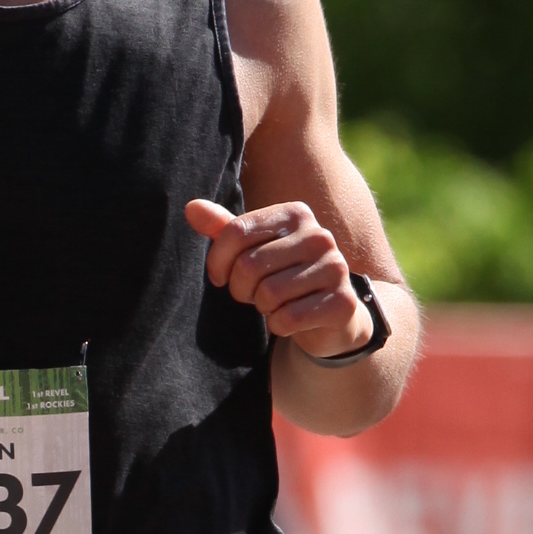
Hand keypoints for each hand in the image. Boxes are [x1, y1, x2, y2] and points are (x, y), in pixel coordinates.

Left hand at [185, 195, 370, 356]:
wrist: (330, 314)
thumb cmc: (284, 275)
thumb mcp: (253, 249)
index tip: (220, 277)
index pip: (236, 232)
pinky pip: (287, 318)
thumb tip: (190, 208)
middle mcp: (319, 236)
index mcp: (296, 214)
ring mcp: (335, 268)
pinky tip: (289, 319)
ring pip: (268, 294)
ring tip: (274, 304)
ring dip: (262, 308)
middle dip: (240, 289)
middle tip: (252, 295)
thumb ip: (224, 229)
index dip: (217, 261)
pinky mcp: (342, 303)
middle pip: (249, 265)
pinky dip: (279, 325)